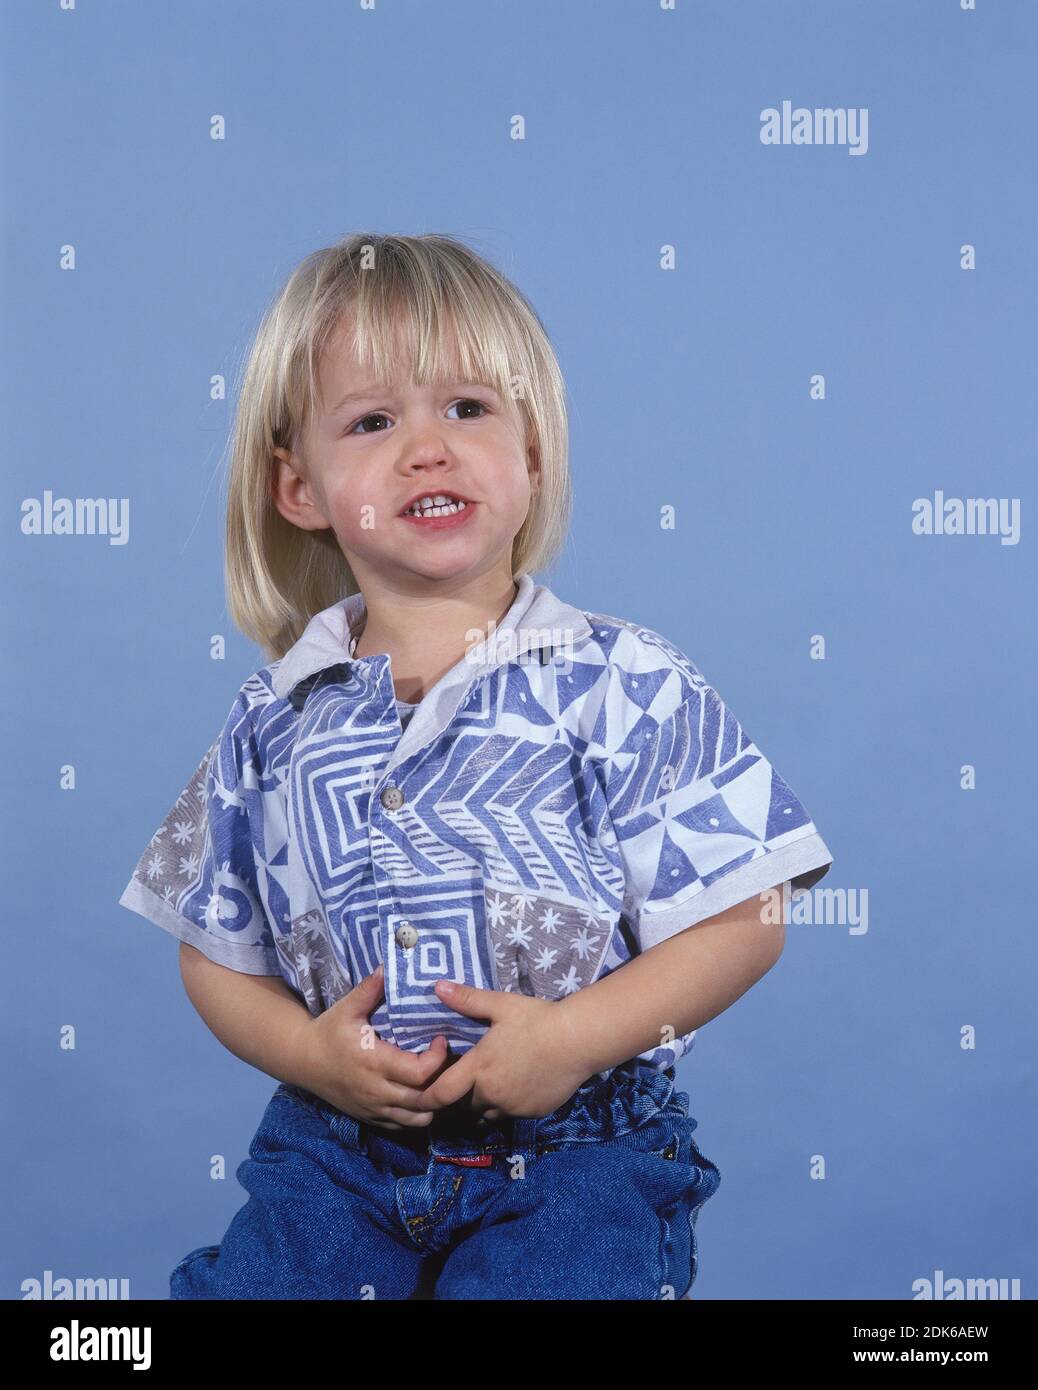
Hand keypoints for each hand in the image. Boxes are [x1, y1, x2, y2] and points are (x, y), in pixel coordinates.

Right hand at [298, 963, 453, 1130]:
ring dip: (433, 1102)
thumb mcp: (348, 1007)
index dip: (438, 1059)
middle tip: (447, 1062)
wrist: (302, 1060)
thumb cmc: (329, 1031)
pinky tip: (421, 1094)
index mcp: (374, 1062)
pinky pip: (403, 1125)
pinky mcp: (370, 1118)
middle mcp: (377, 1091)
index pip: (420, 1073)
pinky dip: (418, 1114)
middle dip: (442, 1083)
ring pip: (417, 1119)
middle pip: (424, 1100)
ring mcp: (373, 1108)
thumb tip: (389, 965)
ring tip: (437, 1080)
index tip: (440, 1040)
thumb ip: (370, 988)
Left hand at [419, 980, 591, 1120]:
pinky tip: (517, 1086)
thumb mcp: (501, 1005)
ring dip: (482, 1103)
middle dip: (459, 1097)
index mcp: (479, 1068)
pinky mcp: (532, 1113)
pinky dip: (507, 1106)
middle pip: (463, 1106)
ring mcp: (513, 1107)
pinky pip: (510, 1115)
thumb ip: (467, 999)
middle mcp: (492, 1094)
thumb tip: (437, 986)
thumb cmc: (537, 1019)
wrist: (578, 1040)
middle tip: (463, 1080)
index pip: (441, 1094)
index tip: (422, 1095)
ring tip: (490, 1084)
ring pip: (487, 1114)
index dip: (428, 1098)